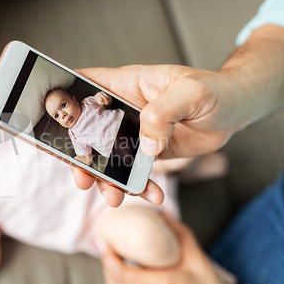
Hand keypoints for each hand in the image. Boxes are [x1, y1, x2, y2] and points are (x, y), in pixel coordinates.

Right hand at [71, 65, 241, 206]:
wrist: (235, 110)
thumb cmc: (214, 89)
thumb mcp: (190, 93)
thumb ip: (162, 114)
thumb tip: (146, 147)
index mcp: (125, 85)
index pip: (83, 86)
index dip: (61, 100)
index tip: (48, 121)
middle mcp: (122, 109)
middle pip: (87, 131)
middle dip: (80, 158)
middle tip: (83, 179)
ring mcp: (133, 132)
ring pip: (106, 157)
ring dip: (107, 180)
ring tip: (115, 198)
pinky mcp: (147, 151)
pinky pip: (133, 171)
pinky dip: (138, 186)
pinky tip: (151, 195)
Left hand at [102, 215, 236, 283]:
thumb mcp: (198, 260)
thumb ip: (180, 235)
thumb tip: (165, 215)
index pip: (121, 274)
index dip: (108, 258)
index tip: (108, 244)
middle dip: (107, 266)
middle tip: (110, 250)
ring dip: (114, 276)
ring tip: (120, 259)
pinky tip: (132, 272)